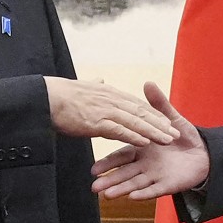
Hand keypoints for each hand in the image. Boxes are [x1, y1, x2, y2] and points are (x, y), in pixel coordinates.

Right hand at [44, 77, 179, 145]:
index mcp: (110, 93)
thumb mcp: (83, 88)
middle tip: (176, 133)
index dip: (153, 114)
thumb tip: (100, 80)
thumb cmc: (61, 95)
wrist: (45, 98)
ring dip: (153, 131)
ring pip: (135, 121)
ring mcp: (105, 110)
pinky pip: (119, 130)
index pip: (137, 105)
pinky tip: (145, 143)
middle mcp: (112, 100)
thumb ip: (95, 86)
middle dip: (160, 124)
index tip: (166, 121)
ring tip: (168, 140)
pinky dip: (133, 136)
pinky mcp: (96, 122)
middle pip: (141, 113)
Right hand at [91, 81, 208, 199]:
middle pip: (124, 174)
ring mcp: (155, 176)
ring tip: (106, 195)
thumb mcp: (172, 118)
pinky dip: (144, 193)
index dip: (108, 162)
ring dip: (121, 190)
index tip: (93, 168)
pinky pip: (154, 190)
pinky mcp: (167, 185)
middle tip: (93, 188)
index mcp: (142, 150)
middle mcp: (145, 165)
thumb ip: (159, 104)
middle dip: (109, 180)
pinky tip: (132, 197)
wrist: (205, 153)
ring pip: (135, 184)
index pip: (122, 156)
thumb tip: (148, 83)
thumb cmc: (185, 136)